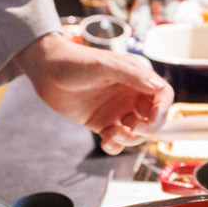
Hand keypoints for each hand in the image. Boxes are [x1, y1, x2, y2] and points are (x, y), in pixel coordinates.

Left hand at [15, 33, 173, 153]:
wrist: (45, 71)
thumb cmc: (74, 61)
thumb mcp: (103, 65)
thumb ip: (131, 75)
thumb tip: (157, 88)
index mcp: (135, 77)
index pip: (162, 95)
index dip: (162, 109)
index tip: (151, 119)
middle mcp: (129, 94)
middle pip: (153, 118)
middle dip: (147, 128)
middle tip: (132, 129)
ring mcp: (116, 110)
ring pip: (136, 132)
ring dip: (130, 139)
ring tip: (113, 135)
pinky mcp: (102, 123)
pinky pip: (117, 140)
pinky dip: (115, 145)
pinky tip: (106, 141)